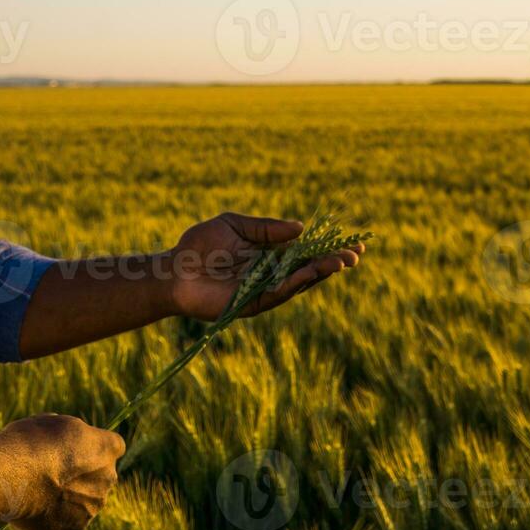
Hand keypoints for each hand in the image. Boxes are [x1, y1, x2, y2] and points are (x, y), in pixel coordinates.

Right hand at [0, 414, 124, 529]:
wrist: (14, 477)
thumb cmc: (30, 442)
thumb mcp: (50, 423)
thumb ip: (67, 434)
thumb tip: (63, 440)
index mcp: (106, 447)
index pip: (115, 445)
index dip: (95, 446)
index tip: (78, 447)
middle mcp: (108, 476)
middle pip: (102, 474)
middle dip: (85, 472)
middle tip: (55, 469)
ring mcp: (94, 503)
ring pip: (88, 498)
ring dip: (72, 494)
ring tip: (41, 487)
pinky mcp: (78, 525)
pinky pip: (72, 516)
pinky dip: (59, 512)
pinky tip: (38, 504)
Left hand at [164, 211, 364, 321]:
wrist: (173, 270)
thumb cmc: (198, 245)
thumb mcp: (235, 225)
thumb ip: (266, 229)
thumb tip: (301, 228)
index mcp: (268, 255)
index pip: (305, 252)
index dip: (328, 247)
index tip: (354, 242)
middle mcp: (270, 274)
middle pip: (309, 269)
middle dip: (333, 262)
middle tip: (356, 255)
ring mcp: (264, 290)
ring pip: (299, 282)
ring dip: (320, 272)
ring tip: (341, 262)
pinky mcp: (253, 303)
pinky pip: (279, 293)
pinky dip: (295, 283)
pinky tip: (311, 272)